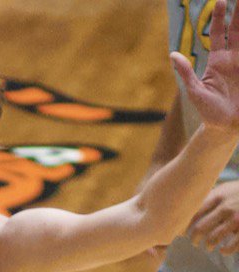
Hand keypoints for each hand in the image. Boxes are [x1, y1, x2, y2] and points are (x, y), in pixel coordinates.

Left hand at [171, 1, 238, 132]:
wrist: (225, 126)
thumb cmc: (208, 111)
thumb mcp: (194, 91)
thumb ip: (185, 72)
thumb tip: (172, 54)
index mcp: (217, 60)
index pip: (219, 33)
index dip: (219, 17)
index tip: (220, 1)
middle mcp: (233, 58)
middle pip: (238, 28)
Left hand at [189, 180, 238, 253]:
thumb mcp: (227, 188)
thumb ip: (209, 198)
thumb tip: (186, 212)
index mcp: (219, 196)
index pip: (193, 214)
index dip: (184, 227)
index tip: (182, 233)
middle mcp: (226, 207)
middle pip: (199, 229)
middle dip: (194, 239)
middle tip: (194, 242)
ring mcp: (237, 219)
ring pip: (212, 239)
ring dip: (208, 246)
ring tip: (209, 246)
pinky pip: (230, 247)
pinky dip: (225, 251)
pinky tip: (223, 250)